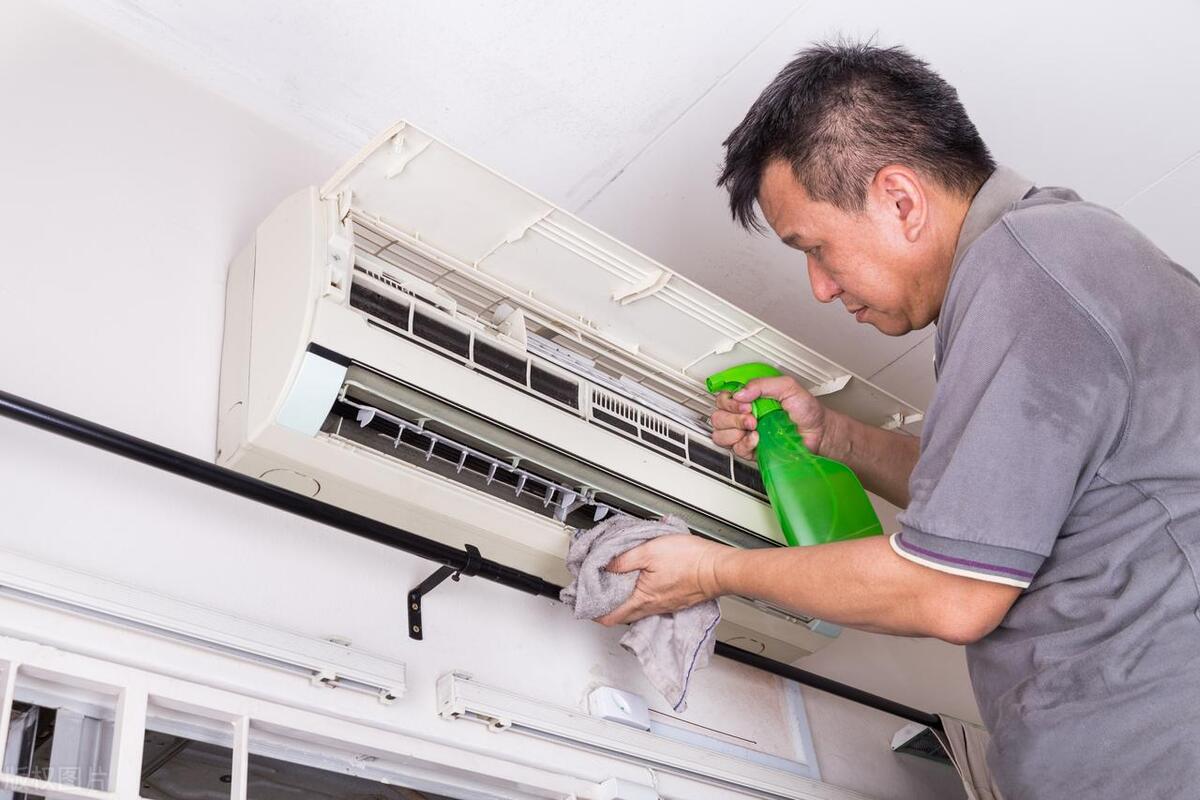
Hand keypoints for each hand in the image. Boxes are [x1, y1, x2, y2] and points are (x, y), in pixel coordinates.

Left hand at [594, 535, 731, 626]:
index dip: (592, 610)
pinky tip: (639, 582)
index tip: (583, 601)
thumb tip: (604, 566)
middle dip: (605, 605)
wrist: (718, 568)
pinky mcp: (674, 600)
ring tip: (614, 584)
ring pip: (635, 609)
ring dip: (622, 600)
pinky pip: (649, 603)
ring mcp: (664, 606)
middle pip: (620, 615)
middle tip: (595, 591)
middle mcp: (652, 607)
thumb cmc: (690, 560)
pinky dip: (638, 596)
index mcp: (642, 599)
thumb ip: (623, 559)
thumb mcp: (649, 551)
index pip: (609, 617)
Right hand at [709, 375, 830, 458]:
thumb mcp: (788, 387)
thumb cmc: (807, 411)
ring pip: (720, 434)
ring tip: (752, 428)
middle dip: (732, 417)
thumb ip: (764, 385)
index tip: (744, 403)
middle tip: (751, 416)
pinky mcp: (751, 450)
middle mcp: (745, 415)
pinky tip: (756, 439)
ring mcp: (746, 433)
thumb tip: (741, 393)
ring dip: (734, 431)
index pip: (724, 398)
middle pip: (718, 417)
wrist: (819, 433)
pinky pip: (735, 450)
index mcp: (750, 398)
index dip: (729, 401)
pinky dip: (744, 444)